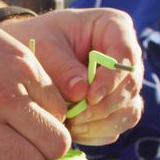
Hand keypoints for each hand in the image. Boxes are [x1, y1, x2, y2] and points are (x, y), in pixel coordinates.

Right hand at [0, 5, 71, 159]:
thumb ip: (24, 71)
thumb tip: (50, 106)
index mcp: (19, 65)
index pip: (62, 111)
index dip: (50, 121)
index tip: (33, 123)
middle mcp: (2, 94)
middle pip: (54, 144)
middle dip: (46, 150)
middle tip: (28, 145)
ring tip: (3, 153)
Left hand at [0, 8, 143, 146]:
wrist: (28, 50)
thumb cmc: (38, 40)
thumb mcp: (44, 47)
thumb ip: (63, 69)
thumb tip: (82, 94)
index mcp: (114, 27)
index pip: (126, 54)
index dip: (112, 79)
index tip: (91, 97)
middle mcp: (125, 55)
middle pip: (131, 86)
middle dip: (105, 106)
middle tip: (77, 119)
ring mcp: (122, 81)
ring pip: (130, 109)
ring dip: (104, 123)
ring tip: (74, 127)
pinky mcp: (115, 104)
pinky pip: (118, 124)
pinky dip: (99, 133)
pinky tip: (76, 132)